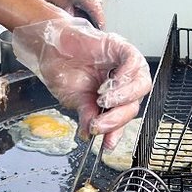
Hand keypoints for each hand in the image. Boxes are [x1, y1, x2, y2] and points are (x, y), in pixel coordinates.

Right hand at [12, 18, 150, 147]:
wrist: (50, 47)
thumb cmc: (63, 70)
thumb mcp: (76, 100)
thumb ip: (89, 114)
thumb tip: (90, 134)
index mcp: (116, 95)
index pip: (123, 115)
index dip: (117, 130)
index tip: (107, 144)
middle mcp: (124, 80)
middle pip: (134, 103)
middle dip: (118, 117)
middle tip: (100, 122)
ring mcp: (125, 64)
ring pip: (141, 84)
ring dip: (124, 97)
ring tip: (104, 101)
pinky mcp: (121, 47)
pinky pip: (134, 62)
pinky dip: (126, 76)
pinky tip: (110, 84)